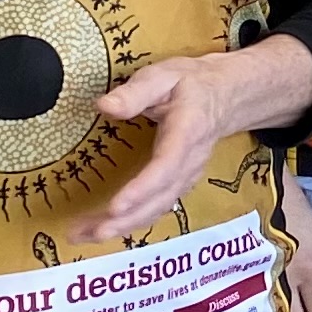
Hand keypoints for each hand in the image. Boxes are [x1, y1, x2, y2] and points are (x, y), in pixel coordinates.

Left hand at [79, 32, 311, 243]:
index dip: (142, 189)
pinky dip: (131, 222)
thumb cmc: (192, 84)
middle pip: (161, 198)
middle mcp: (189, 162)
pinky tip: (104, 227)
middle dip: (127, 220)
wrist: (225, 96)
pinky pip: (156, 208)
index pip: (167, 165)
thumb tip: (105, 106)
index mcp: (187, 132)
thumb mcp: (165, 75)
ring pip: (157, 208)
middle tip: (92, 233)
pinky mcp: (178, 183)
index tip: (115, 206)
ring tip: (86, 235)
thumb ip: (136, 92)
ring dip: (124, 227)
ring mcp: (186, 176)